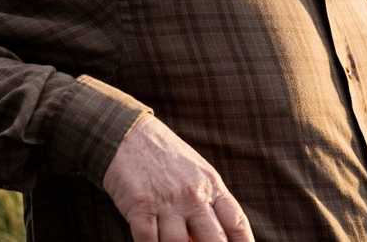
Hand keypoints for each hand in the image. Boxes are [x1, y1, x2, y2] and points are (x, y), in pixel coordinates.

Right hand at [103, 114, 254, 241]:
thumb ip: (208, 204)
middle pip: (214, 239)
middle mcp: (193, 195)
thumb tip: (210, 238)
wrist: (130, 135)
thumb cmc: (167, 158)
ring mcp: (167, 202)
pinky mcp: (140, 207)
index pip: (235, 221)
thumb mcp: (197, 174)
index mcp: (212, 185)